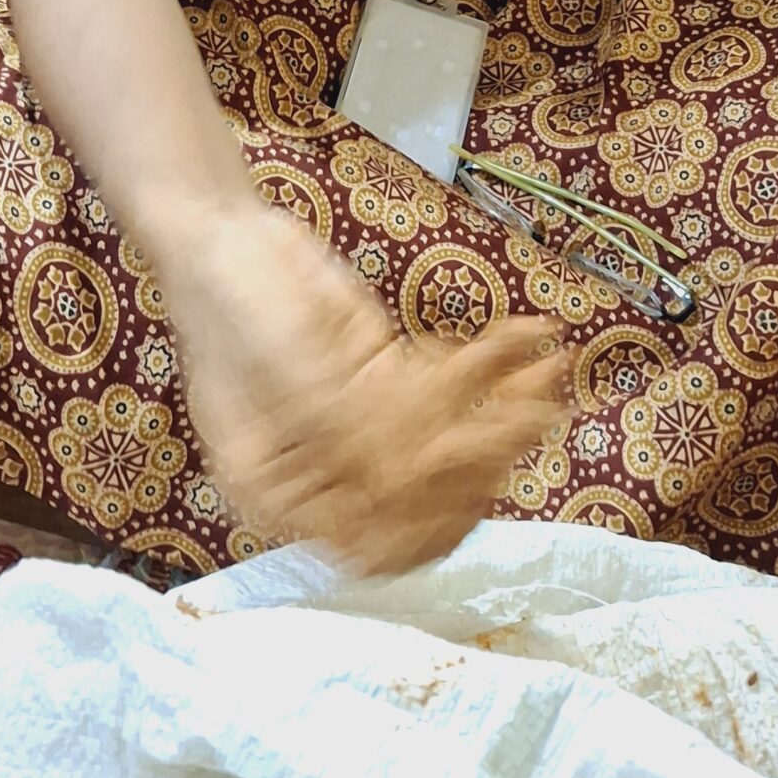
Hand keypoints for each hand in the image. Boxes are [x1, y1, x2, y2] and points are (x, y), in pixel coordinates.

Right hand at [163, 206, 571, 573]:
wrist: (226, 233)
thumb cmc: (232, 306)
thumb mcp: (285, 370)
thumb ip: (343, 426)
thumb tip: (408, 477)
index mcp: (283, 496)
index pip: (370, 545)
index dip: (429, 524)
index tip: (480, 481)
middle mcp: (328, 476)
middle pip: (422, 498)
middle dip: (487, 458)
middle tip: (539, 413)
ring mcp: (362, 429)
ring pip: (448, 445)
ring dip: (506, 410)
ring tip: (551, 370)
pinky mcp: (387, 382)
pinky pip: (446, 392)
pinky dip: (490, 368)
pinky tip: (527, 340)